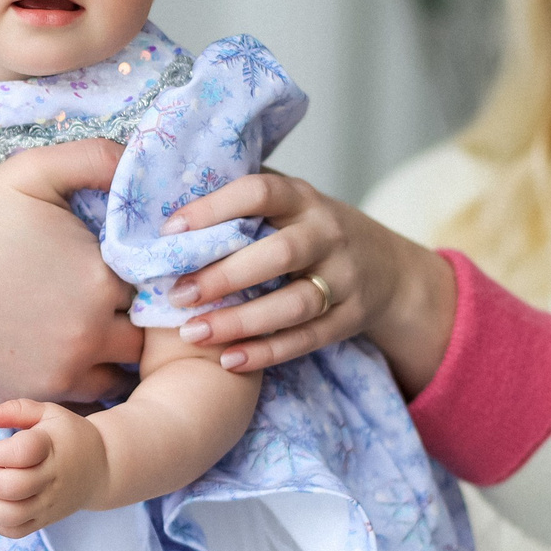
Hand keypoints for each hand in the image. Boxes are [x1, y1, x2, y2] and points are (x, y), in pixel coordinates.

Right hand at [0, 138, 143, 403]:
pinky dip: (84, 377)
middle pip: (142, 332)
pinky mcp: (37, 395)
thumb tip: (140, 159)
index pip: (150, 284)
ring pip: (121, 370)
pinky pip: (87, 395)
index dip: (138, 274)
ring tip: (86, 326)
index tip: (115, 266)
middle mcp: (89, 333)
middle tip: (101, 299)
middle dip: (131, 316)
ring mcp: (63, 371)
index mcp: (99, 279)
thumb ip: (94, 159)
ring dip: (113, 353)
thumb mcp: (33, 172)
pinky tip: (65, 351)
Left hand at [0, 400, 110, 536]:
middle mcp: (51, 478)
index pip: (20, 453)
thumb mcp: (49, 413)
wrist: (102, 467)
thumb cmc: (69, 436)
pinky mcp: (45, 520)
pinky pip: (15, 531)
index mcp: (51, 448)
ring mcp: (49, 503)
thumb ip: (17, 409)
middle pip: (12, 487)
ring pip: (12, 515)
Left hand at [159, 171, 456, 389]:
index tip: (169, 231)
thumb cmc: (310, 231)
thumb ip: (241, 200)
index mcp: (302, 198)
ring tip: (192, 333)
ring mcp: (344, 277)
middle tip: (176, 294)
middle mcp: (327, 234)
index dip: (214, 208)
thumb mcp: (288, 204)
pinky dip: (268, 352)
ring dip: (242, 320)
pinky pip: (308, 339)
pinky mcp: (350, 318)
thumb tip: (162, 191)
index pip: (259, 192)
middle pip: (280, 253)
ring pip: (295, 303)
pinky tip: (228, 360)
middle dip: (225, 275)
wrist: (388, 268)